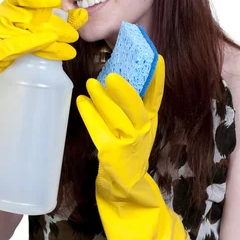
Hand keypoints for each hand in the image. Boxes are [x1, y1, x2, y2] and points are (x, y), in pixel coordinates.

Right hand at [0, 0, 87, 161]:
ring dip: (47, 35)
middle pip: (23, 11)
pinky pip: (9, 47)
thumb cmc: (16, 77)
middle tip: (73, 33)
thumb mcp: (36, 51)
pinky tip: (47, 46)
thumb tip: (81, 17)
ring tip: (69, 47)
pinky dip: (30, 44)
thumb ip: (53, 33)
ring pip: (18, 28)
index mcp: (6, 18)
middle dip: (52, 20)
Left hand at [76, 56, 164, 190]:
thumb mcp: (139, 125)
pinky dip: (89, 114)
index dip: (157, 78)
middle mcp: (143, 130)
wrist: (126, 180)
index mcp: (150, 120)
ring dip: (102, 100)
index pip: (156, 96)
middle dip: (124, 91)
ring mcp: (128, 142)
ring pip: (115, 118)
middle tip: (111, 76)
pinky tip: (82, 101)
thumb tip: (116, 74)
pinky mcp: (111, 151)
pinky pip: (99, 129)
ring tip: (90, 84)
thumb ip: (133, 105)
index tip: (156, 58)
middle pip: (136, 108)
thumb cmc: (130, 146)